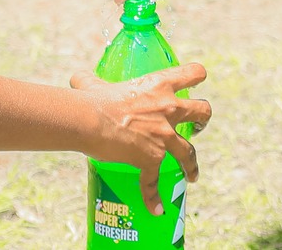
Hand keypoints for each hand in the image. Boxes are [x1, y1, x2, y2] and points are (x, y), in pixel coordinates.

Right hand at [71, 63, 211, 214]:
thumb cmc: (92, 98)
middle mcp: (169, 109)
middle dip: (203, 119)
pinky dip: (154, 198)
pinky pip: (154, 183)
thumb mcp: (95, 84)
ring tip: (191, 172)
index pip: (193, 73)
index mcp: (159, 85)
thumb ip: (92, 80)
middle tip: (196, 126)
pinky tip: (156, 208)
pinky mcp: (152, 159)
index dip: (198, 77)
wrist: (90, 121)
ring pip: (191, 151)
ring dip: (192, 164)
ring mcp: (164, 136)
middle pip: (203, 110)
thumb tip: (78, 79)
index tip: (197, 83)